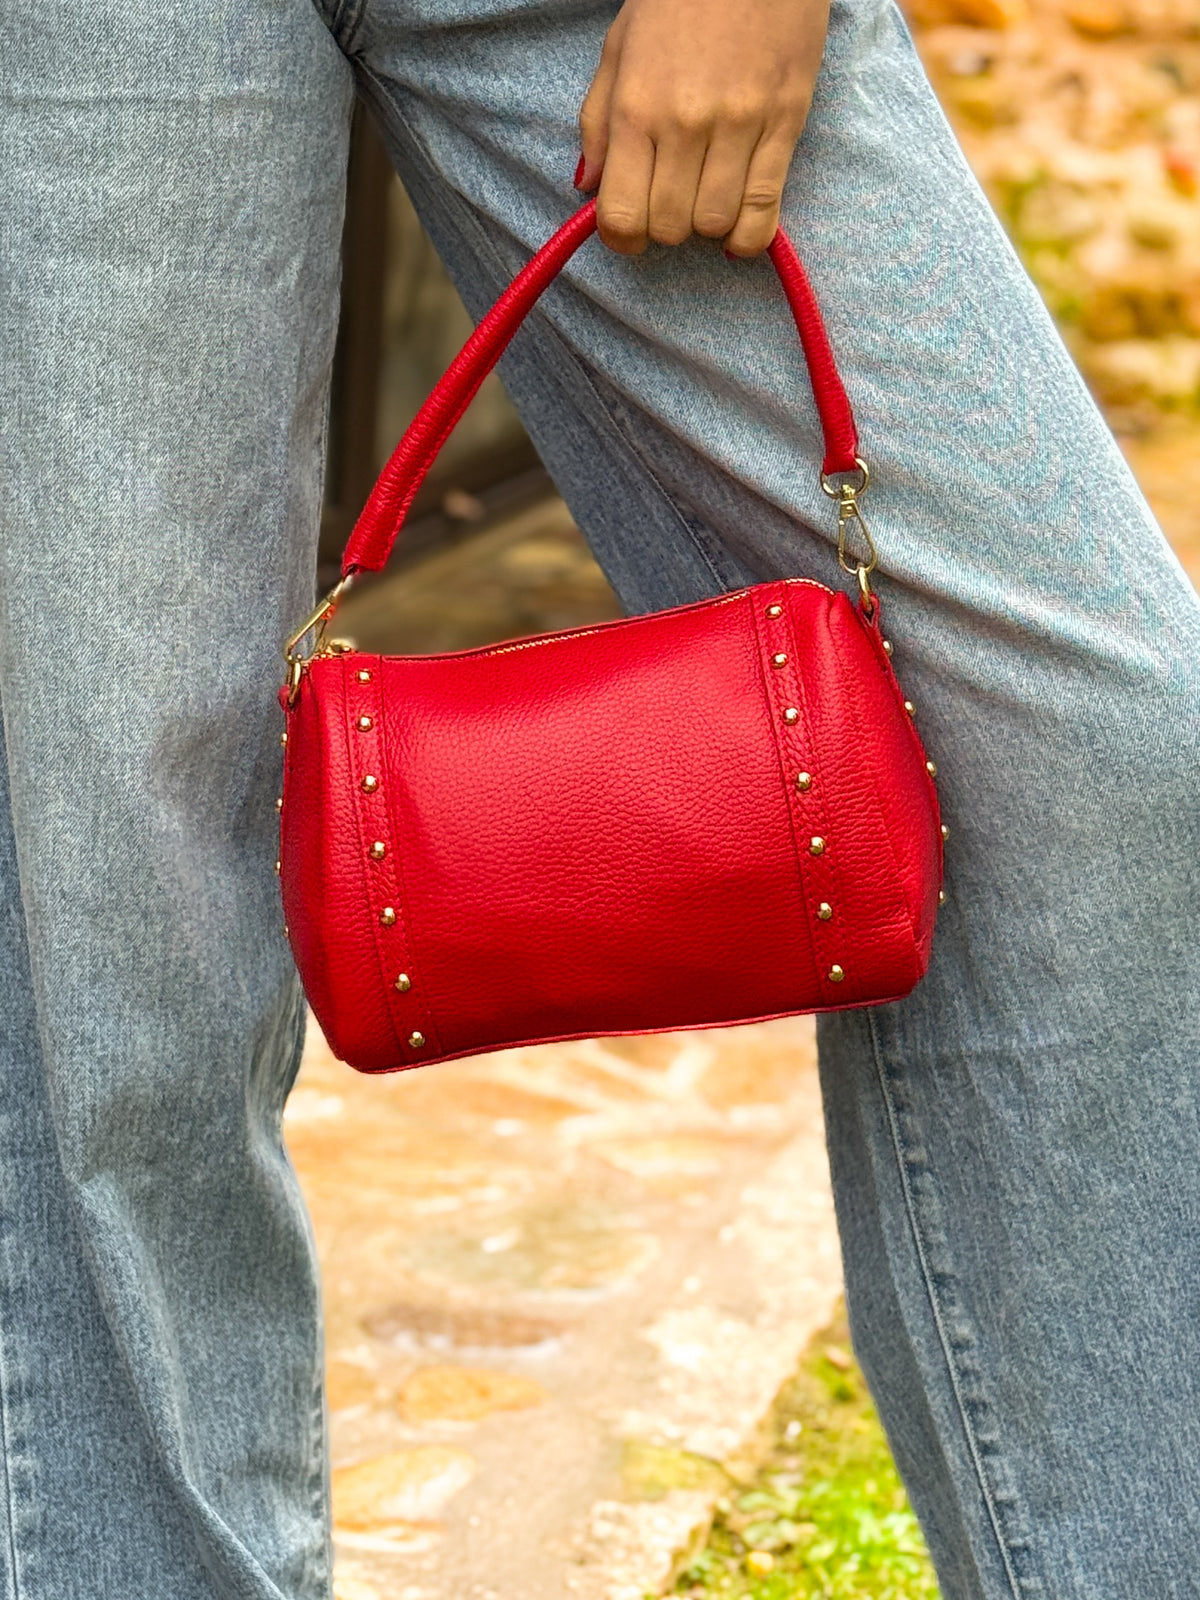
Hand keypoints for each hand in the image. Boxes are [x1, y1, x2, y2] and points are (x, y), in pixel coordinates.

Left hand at [577, 0, 830, 256]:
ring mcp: (739, 126)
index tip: (629, 232)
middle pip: (669, 228)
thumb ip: (597, 121)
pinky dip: (749, 237)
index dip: (621, 238)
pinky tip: (738, 233)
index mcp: (636, 107)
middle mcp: (684, 124)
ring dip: (705, 226)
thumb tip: (587, 186)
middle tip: (669, 202)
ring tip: (705, 199)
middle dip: (664, 229)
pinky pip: (764, 210)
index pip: (621, 215)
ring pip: (715, 224)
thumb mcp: (620, 46)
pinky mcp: (786, 123)